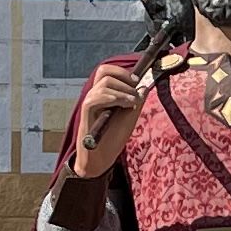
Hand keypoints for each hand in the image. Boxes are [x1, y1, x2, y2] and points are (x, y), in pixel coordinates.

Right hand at [68, 61, 148, 179]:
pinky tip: (124, 105)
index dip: (123, 72)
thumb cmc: (113, 139)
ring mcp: (89, 102)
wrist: (101, 159)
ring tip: (132, 103)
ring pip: (104, 83)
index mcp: (103, 94)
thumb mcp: (129, 118)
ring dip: (123, 90)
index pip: (107, 71)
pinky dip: (113, 97)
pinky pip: (96, 97)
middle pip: (104, 71)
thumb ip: (136, 102)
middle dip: (124, 77)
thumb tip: (144, 86)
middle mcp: (95, 95)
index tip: (138, 81)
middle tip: (135, 91)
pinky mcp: (86, 112)